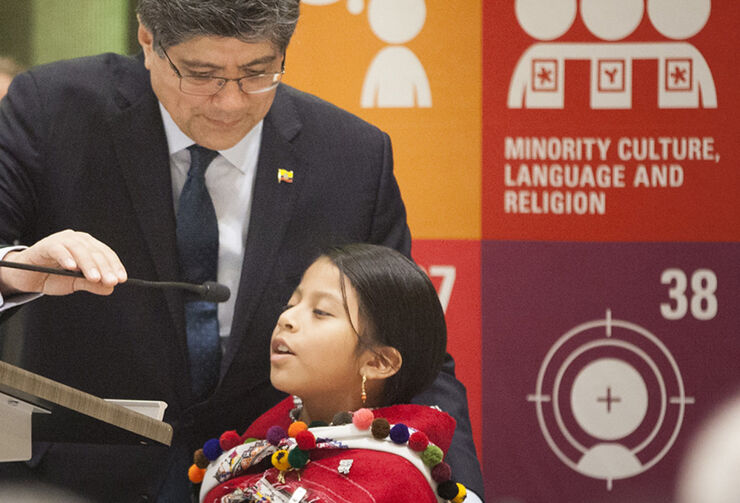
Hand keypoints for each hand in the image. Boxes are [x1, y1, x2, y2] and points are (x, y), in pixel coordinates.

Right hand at [0, 229, 127, 295]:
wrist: (26, 276)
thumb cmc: (52, 275)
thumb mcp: (74, 282)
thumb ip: (91, 284)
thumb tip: (110, 288)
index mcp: (88, 246)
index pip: (105, 254)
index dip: (114, 266)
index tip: (121, 279)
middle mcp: (77, 240)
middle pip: (95, 251)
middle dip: (105, 267)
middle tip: (111, 281)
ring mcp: (61, 240)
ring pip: (79, 249)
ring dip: (88, 264)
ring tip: (94, 278)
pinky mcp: (45, 245)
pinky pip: (58, 249)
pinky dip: (66, 258)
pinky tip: (72, 268)